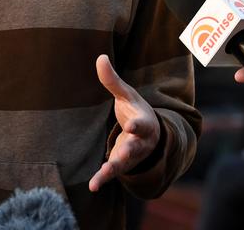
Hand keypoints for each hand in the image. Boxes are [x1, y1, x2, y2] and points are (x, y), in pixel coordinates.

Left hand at [89, 55, 159, 191]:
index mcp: (143, 121)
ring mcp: (132, 155)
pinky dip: (103, 178)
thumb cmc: (135, 110)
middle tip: (123, 153)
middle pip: (135, 146)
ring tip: (103, 174)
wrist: (149, 136)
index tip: (131, 124)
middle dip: (130, 150)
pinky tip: (93, 186)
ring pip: (124, 163)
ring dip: (114, 168)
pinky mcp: (122, 164)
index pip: (141, 123)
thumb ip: (113, 80)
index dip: (137, 124)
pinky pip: (113, 172)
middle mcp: (140, 141)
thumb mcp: (126, 95)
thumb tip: (100, 57)